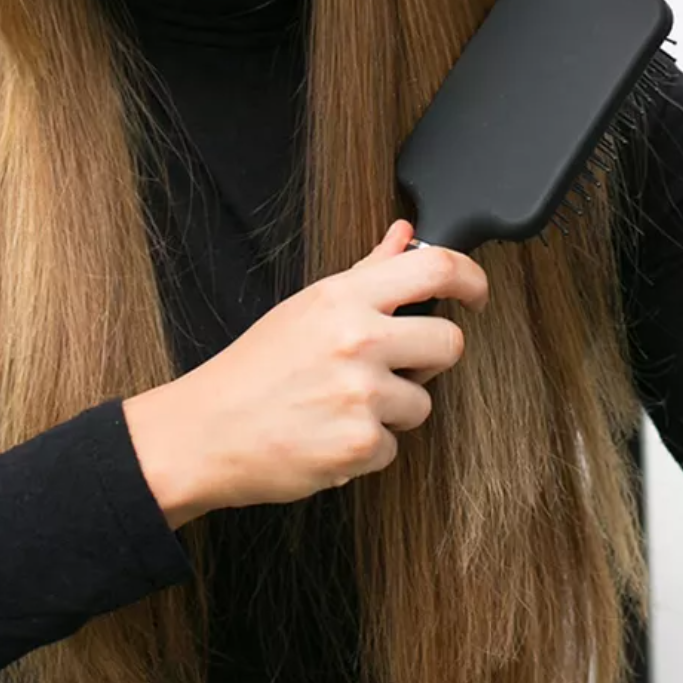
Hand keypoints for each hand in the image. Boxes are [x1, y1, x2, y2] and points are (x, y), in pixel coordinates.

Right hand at [123, 220, 488, 523]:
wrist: (204, 432)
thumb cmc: (254, 368)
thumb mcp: (308, 306)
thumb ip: (367, 271)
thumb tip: (404, 235)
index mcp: (344, 298)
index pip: (437, 268)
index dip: (472, 279)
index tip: (477, 293)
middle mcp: (358, 340)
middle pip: (449, 342)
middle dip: (431, 358)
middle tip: (397, 366)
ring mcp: (361, 394)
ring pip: (422, 402)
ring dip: (393, 410)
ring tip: (342, 404)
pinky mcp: (359, 445)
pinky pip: (393, 447)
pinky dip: (366, 448)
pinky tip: (328, 434)